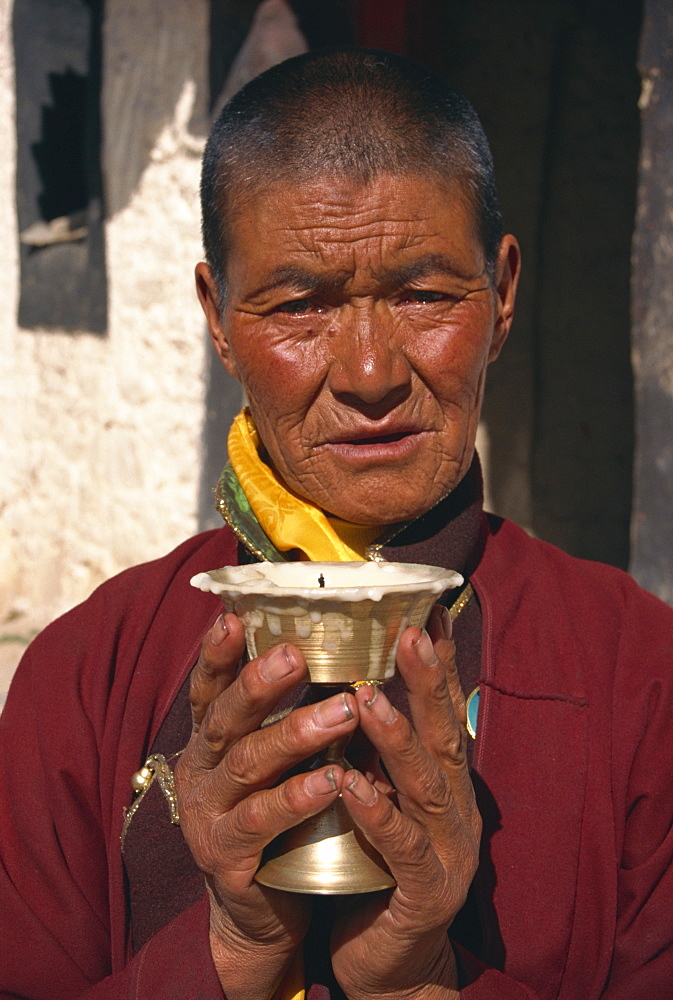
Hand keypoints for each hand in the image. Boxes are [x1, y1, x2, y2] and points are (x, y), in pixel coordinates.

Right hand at [174, 613, 358, 999]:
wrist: (262, 908)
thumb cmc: (278, 814)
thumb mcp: (275, 758)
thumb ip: (292, 711)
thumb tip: (335, 646)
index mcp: (212, 739)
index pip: (209, 687)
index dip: (217, 653)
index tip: (232, 615)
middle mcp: (202, 769)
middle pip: (224, 718)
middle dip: (259, 683)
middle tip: (296, 655)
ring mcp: (209, 812)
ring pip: (248, 763)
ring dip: (294, 735)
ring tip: (341, 712)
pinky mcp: (227, 854)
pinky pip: (263, 820)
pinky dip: (298, 798)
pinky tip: (332, 782)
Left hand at [331, 605, 480, 999]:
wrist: (392, 959)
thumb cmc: (378, 865)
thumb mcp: (382, 796)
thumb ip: (376, 751)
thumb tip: (352, 682)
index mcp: (444, 781)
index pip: (443, 710)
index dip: (437, 661)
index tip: (424, 610)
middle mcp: (455, 807)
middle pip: (445, 734)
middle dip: (427, 681)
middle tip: (409, 631)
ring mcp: (448, 850)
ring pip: (426, 785)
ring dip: (397, 738)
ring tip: (366, 697)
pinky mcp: (427, 892)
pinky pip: (402, 848)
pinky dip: (376, 813)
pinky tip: (350, 786)